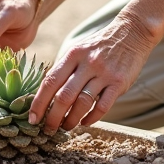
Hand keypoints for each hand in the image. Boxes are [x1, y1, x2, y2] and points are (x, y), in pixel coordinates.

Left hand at [29, 13, 156, 132]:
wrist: (131, 34)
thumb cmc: (99, 45)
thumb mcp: (78, 49)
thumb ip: (64, 68)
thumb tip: (44, 93)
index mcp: (73, 54)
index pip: (50, 81)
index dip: (39, 102)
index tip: (32, 118)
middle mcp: (87, 63)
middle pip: (64, 96)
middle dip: (53, 117)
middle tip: (48, 129)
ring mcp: (104, 73)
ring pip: (82, 103)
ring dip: (71, 120)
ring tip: (66, 127)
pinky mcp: (119, 83)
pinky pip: (102, 106)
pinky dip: (91, 118)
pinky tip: (85, 122)